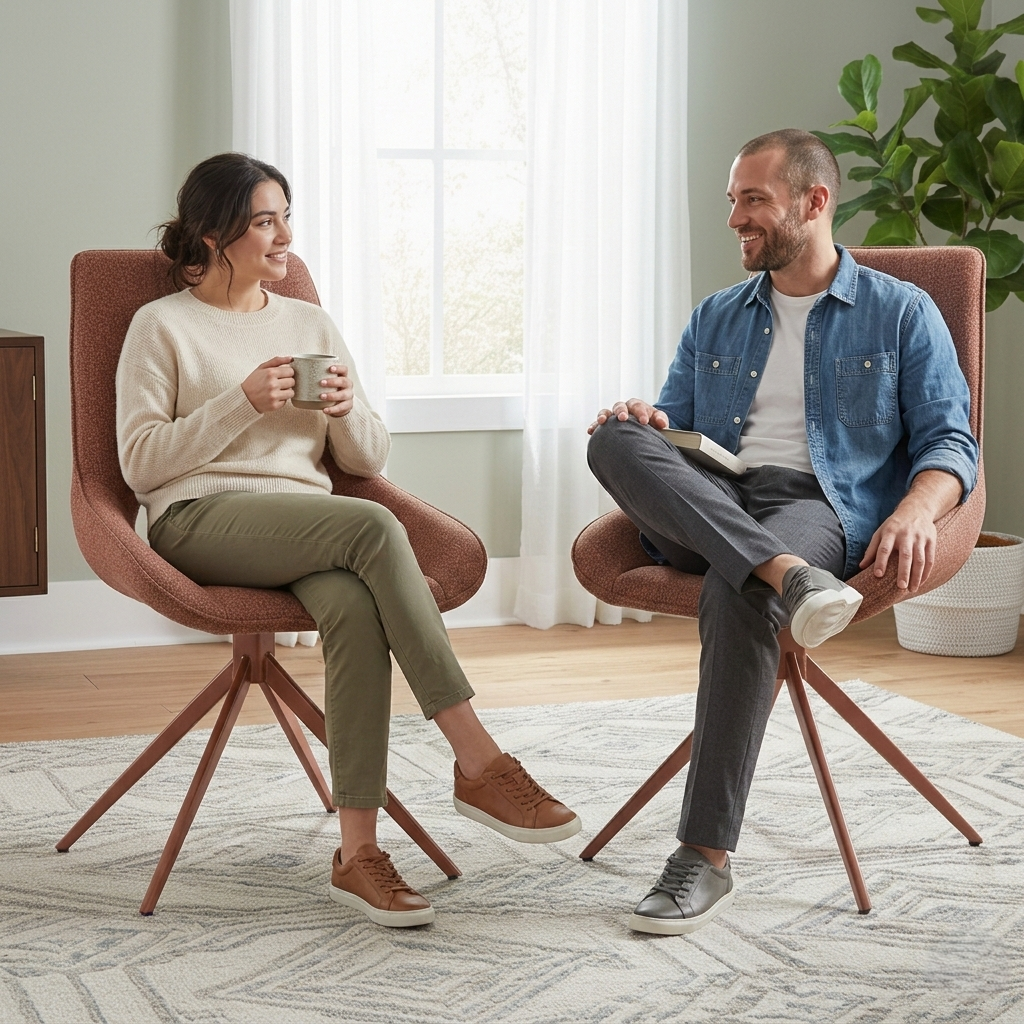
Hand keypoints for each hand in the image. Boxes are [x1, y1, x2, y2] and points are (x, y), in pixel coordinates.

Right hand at [241, 356, 294, 412]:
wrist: (244, 398)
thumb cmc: (253, 382)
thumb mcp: (262, 367)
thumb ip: (277, 361)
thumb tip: (291, 358)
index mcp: (270, 373)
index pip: (291, 371)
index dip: (287, 373)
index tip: (282, 375)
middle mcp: (273, 384)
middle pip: (292, 382)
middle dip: (287, 382)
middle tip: (279, 383)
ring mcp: (274, 396)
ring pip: (291, 392)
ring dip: (286, 391)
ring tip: (277, 390)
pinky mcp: (275, 405)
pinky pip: (286, 401)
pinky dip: (281, 400)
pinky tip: (274, 397)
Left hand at [320, 365, 353, 417]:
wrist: (339, 404)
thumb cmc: (329, 390)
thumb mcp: (326, 382)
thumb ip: (315, 375)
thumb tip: (294, 367)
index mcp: (343, 376)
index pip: (344, 369)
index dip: (338, 368)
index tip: (329, 368)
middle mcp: (348, 385)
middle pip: (344, 381)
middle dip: (333, 382)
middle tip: (321, 383)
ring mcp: (349, 396)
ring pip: (343, 395)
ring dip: (332, 395)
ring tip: (321, 396)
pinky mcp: (348, 406)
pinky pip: (341, 408)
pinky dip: (332, 409)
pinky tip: (324, 410)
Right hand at [587, 398, 668, 434]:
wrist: (643, 429)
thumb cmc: (651, 424)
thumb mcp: (658, 421)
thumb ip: (661, 419)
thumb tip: (662, 423)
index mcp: (636, 406)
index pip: (637, 405)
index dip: (640, 412)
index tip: (644, 421)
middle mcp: (623, 409)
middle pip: (620, 406)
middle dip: (621, 411)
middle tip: (623, 418)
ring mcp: (613, 416)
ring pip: (606, 412)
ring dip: (604, 416)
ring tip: (603, 421)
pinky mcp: (606, 425)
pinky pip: (597, 424)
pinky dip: (594, 426)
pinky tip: (591, 431)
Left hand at [858, 470, 960, 591]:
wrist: (917, 509)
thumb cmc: (895, 524)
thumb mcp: (880, 532)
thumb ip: (871, 549)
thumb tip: (861, 566)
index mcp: (890, 532)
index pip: (884, 548)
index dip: (881, 562)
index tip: (878, 575)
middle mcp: (906, 535)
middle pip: (905, 555)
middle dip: (903, 572)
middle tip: (901, 587)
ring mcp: (920, 538)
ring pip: (920, 559)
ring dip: (916, 576)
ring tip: (912, 589)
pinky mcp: (931, 541)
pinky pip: (930, 559)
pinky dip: (926, 572)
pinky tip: (921, 582)